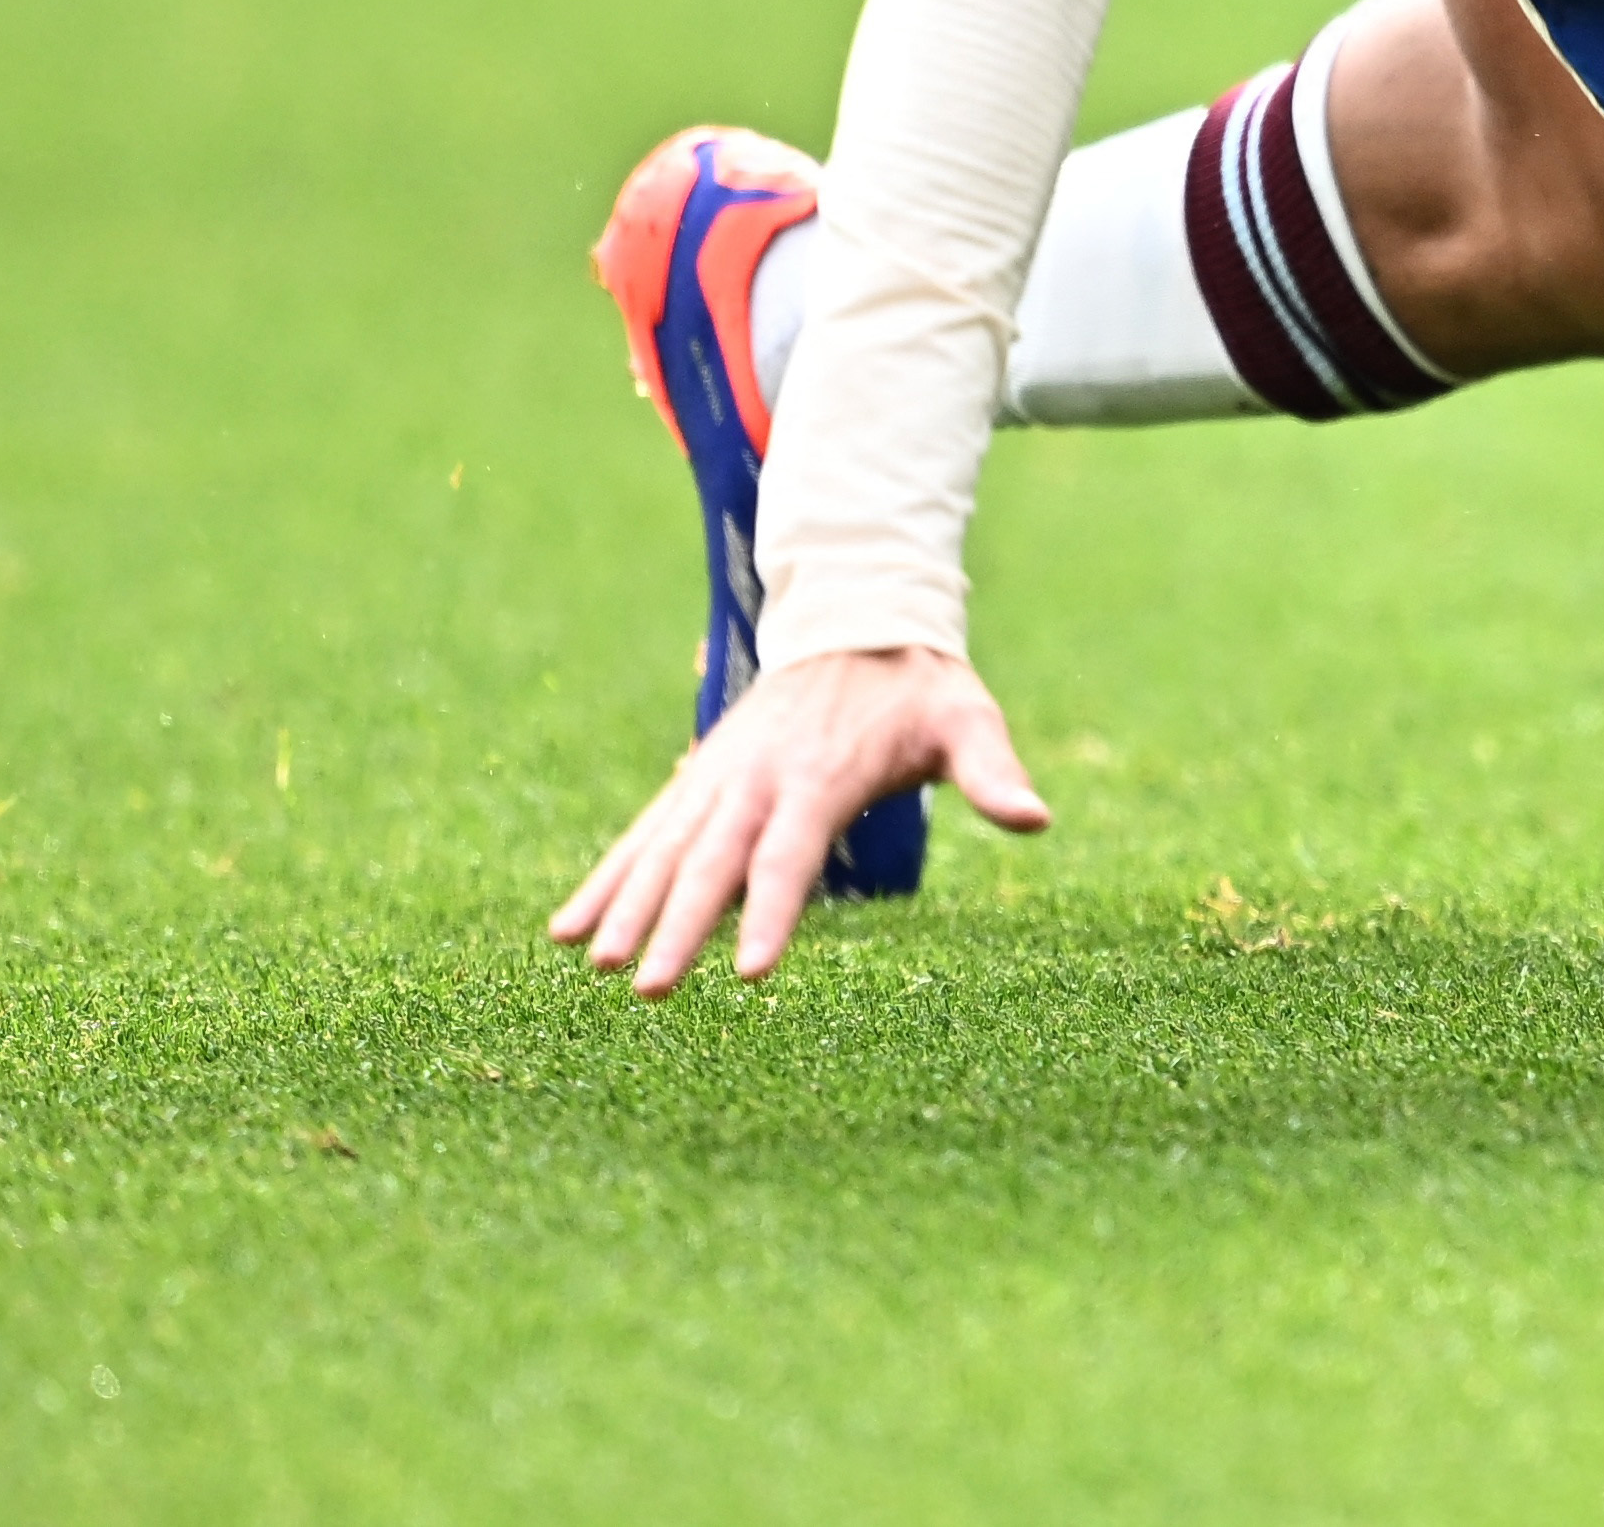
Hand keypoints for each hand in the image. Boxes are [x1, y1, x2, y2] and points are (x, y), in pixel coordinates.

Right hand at [549, 646, 1048, 992]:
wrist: (857, 616)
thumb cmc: (919, 686)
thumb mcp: (966, 718)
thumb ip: (992, 771)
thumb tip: (1038, 819)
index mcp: (819, 775)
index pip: (791, 856)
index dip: (774, 913)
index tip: (752, 972)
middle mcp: (757, 778)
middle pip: (712, 862)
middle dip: (677, 926)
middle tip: (647, 987)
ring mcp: (719, 778)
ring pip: (663, 850)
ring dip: (626, 906)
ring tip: (592, 965)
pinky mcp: (698, 780)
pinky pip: (644, 834)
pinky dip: (606, 877)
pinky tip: (565, 930)